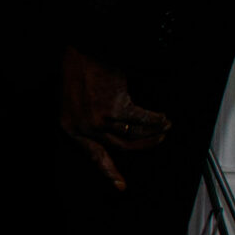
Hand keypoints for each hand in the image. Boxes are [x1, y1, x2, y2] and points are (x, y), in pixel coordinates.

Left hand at [58, 46, 169, 190]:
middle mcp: (84, 127)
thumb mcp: (74, 98)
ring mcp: (100, 121)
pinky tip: (163, 117)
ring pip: (135, 136)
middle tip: (158, 140)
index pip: (92, 154)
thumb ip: (86, 118)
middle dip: (145, 146)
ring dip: (154, 132)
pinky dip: (156, 119)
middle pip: (121, 148)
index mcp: (70, 127)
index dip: (108, 171)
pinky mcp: (116, 110)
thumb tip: (108, 132)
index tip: (120, 186)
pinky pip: (144, 121)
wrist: (84, 48)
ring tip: (164, 125)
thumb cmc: (79, 69)